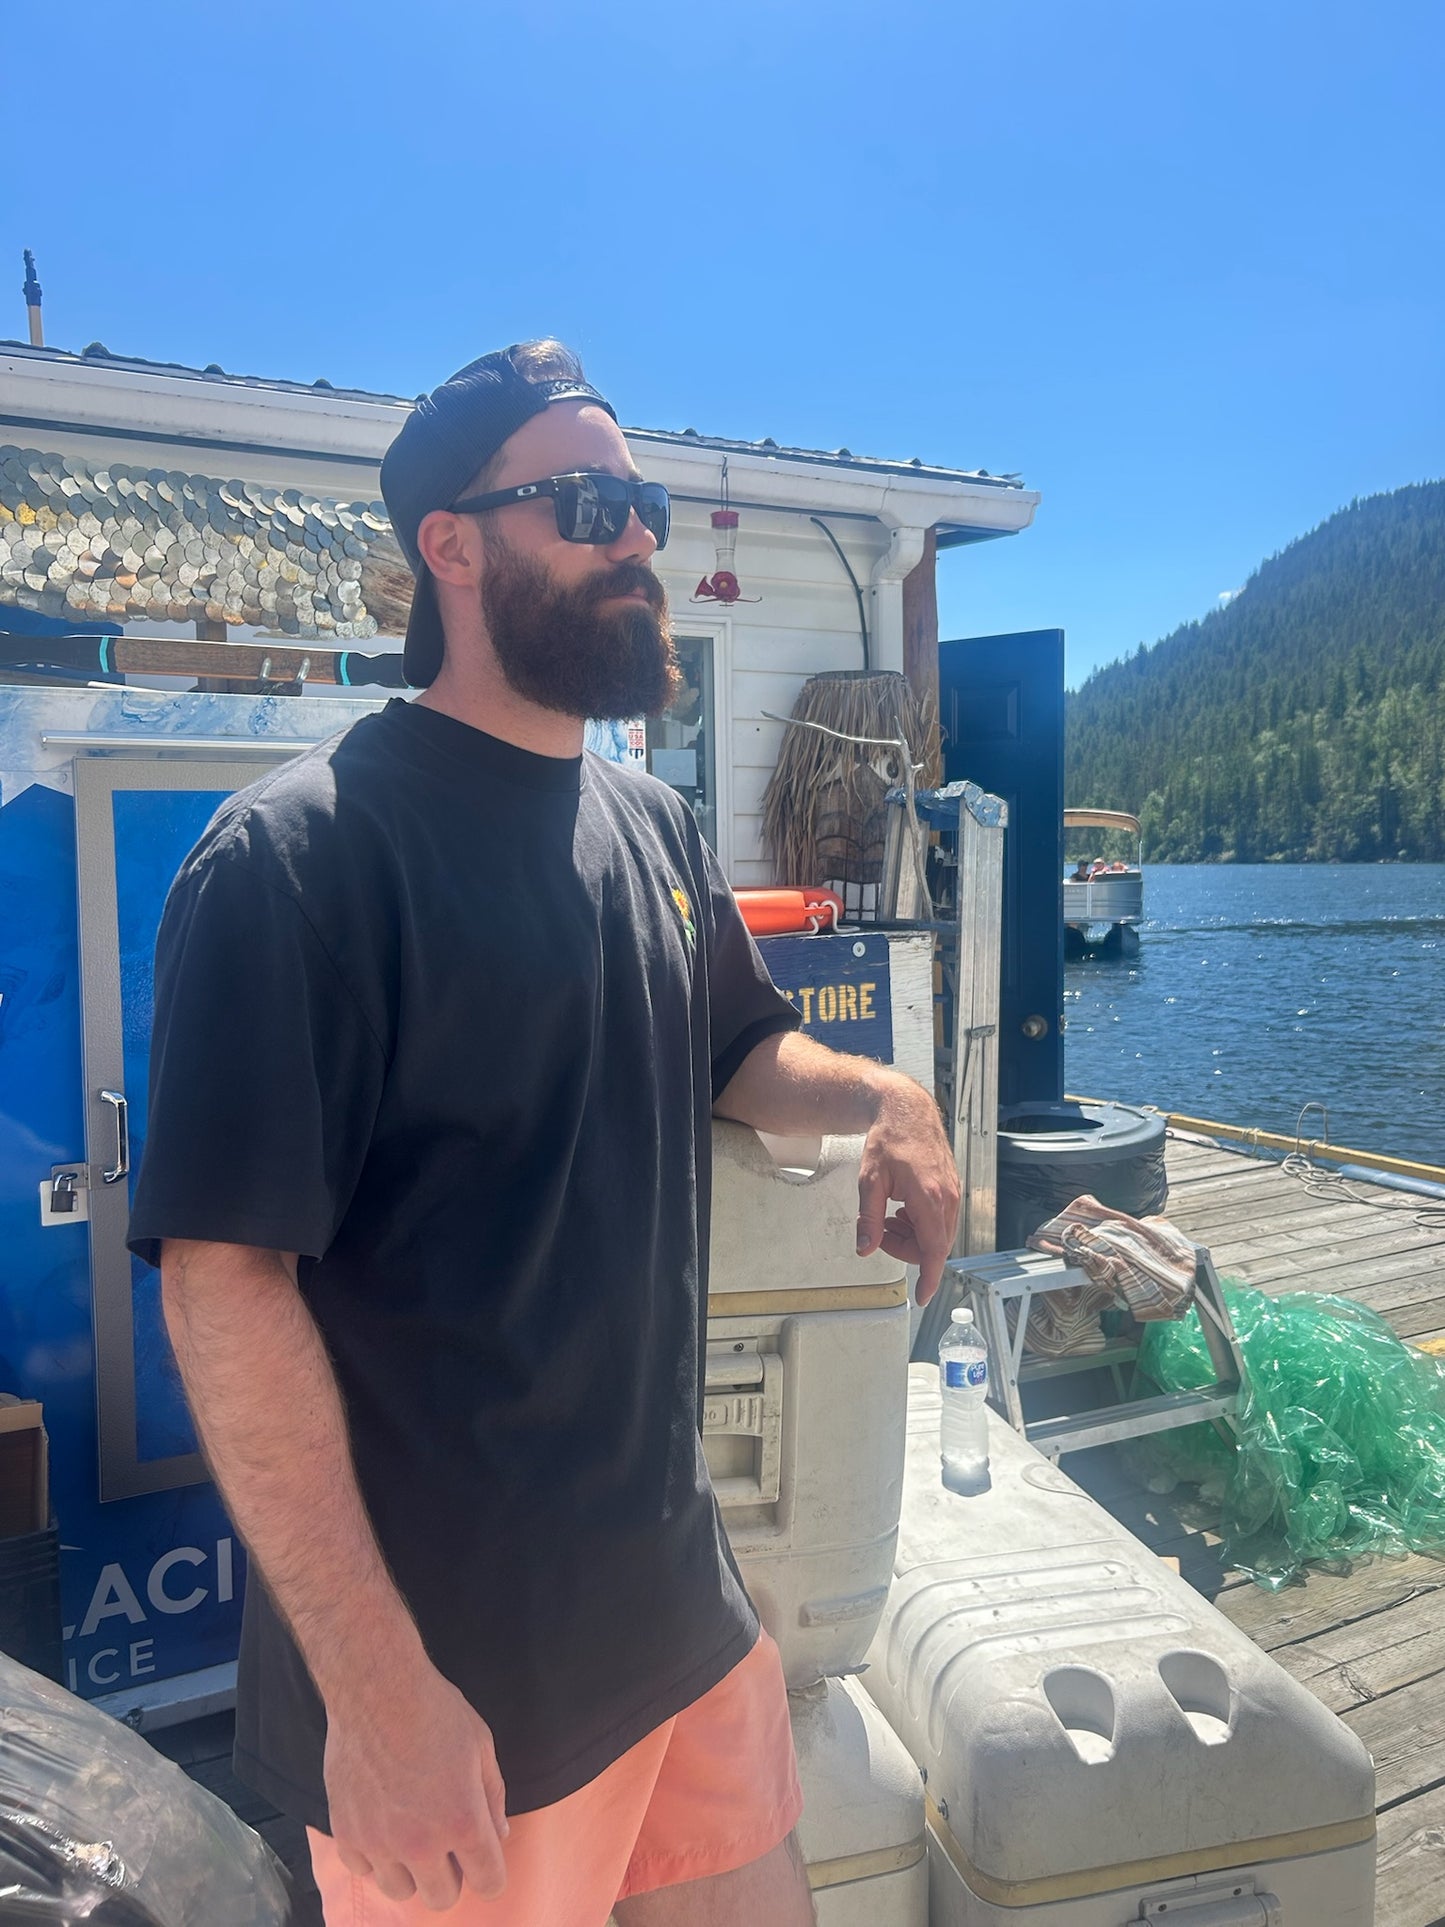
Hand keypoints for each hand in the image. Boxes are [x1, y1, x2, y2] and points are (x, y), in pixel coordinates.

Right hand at [324, 1650, 509, 1910]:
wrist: (377, 1689)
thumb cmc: (436, 1710)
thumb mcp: (481, 1746)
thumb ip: (493, 1797)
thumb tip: (498, 1834)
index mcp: (463, 1822)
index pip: (488, 1882)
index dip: (491, 1872)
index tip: (483, 1858)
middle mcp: (421, 1843)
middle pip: (442, 1899)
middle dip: (452, 1876)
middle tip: (447, 1843)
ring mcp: (379, 1842)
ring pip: (400, 1891)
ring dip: (411, 1870)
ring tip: (412, 1834)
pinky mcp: (346, 1832)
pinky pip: (364, 1869)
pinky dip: (375, 1856)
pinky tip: (382, 1824)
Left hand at [856, 1075, 960, 1305]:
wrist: (906, 1109)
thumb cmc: (889, 1139)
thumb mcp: (869, 1180)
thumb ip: (868, 1218)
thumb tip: (865, 1248)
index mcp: (929, 1198)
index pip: (934, 1251)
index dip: (929, 1278)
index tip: (923, 1296)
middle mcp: (947, 1198)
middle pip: (933, 1245)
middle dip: (906, 1249)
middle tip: (880, 1233)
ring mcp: (952, 1192)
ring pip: (937, 1234)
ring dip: (913, 1236)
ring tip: (888, 1218)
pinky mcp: (951, 1187)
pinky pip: (940, 1219)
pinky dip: (920, 1223)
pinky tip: (901, 1208)